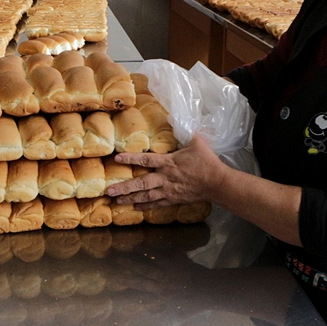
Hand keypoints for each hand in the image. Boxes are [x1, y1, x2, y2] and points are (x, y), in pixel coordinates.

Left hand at [106, 135, 226, 208]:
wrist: (217, 183)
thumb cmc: (207, 162)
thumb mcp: (197, 142)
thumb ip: (186, 131)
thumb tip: (179, 117)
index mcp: (168, 162)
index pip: (146, 159)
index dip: (130, 158)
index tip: (116, 158)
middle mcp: (165, 178)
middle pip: (141, 183)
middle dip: (124, 187)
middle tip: (109, 191)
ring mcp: (168, 190)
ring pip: (146, 196)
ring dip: (130, 198)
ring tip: (116, 201)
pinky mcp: (173, 199)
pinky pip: (156, 204)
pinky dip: (145, 207)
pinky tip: (135, 208)